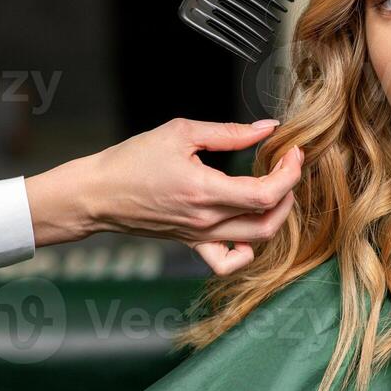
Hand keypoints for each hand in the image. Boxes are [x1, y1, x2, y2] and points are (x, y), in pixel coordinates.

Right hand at [24, 118, 302, 275]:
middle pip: (269, 219)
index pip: (266, 193)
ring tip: (275, 189)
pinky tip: (248, 231)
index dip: (289, 173)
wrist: (97, 194)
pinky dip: (246, 251)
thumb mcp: (181, 133)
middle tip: (287, 165)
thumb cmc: (132, 160)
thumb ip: (229, 132)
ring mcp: (200, 236)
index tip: (292, 152)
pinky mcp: (191, 243)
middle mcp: (206, 220)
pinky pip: (226, 261)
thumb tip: (266, 128)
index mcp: (205, 190)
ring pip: (255, 240)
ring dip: (276, 216)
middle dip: (289, 191)